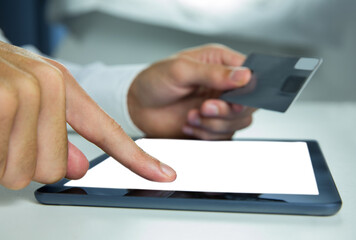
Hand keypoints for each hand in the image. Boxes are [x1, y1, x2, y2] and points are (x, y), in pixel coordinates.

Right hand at [0, 42, 175, 189]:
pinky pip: (2, 164)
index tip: (164, 175)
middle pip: (57, 169)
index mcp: (61, 87)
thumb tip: (78, 169)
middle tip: (8, 138)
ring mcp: (23, 93)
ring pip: (24, 172)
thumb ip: (57, 136)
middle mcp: (48, 86)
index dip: (139, 159)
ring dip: (4, 161)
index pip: (108, 132)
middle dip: (28, 165)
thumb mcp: (29, 103)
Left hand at [128, 44, 255, 139]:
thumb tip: (244, 75)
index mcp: (221, 63)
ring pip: (238, 123)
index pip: (251, 75)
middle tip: (204, 108)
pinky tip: (189, 124)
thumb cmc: (155, 81)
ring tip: (191, 115)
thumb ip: (213, 73)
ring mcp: (220, 107)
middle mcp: (224, 86)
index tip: (232, 98)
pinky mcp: (212, 126)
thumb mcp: (181, 70)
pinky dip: (206, 134)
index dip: (248, 90)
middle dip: (226, 111)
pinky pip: (224, 136)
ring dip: (213, 124)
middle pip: (249, 103)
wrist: (138, 106)